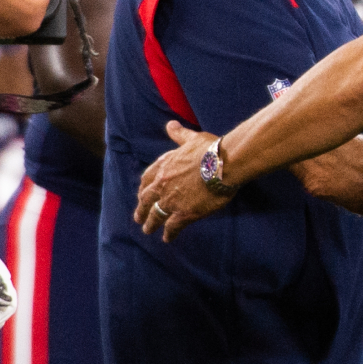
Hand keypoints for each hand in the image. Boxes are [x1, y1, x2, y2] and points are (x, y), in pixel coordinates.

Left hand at [137, 121, 236, 241]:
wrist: (223, 164)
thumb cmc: (210, 149)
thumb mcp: (192, 138)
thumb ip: (179, 134)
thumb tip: (170, 124)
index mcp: (164, 166)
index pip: (146, 178)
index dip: (143, 188)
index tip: (141, 195)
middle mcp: (163, 184)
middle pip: (146, 199)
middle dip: (142, 209)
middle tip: (139, 218)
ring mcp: (172, 200)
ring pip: (156, 215)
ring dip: (151, 223)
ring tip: (148, 230)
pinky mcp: (184, 213)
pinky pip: (172, 226)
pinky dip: (168, 233)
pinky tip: (167, 238)